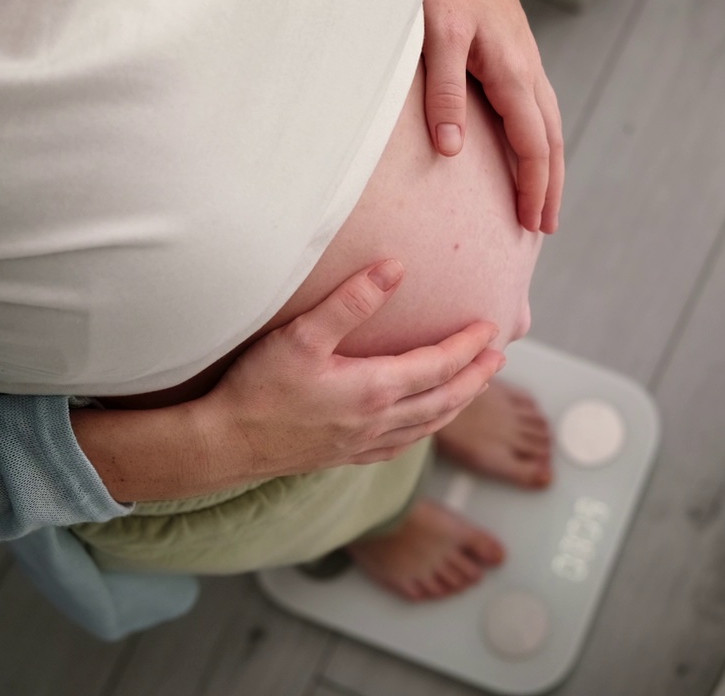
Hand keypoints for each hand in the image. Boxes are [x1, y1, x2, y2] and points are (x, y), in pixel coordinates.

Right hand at [198, 259, 504, 482]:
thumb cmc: (259, 388)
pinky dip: (428, 428)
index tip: (491, 330)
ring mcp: (365, 443)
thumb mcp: (302, 336)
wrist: (225, 444)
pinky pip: (405, 444)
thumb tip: (395, 268)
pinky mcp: (348, 456)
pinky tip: (426, 422)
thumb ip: (350, 302)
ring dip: (458, 403)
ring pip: (429, 425)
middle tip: (499, 357)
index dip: (468, 348)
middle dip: (476, 377)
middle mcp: (379, 421)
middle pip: (445, 400)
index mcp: (374, 390)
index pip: (438, 366)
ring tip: (476, 385)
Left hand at [422, 0, 563, 233]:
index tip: (531, 223)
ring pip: (549, 125)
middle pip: (551, 141)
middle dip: (551, 187)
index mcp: (513, 74)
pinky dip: (540, 141)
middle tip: (546, 226)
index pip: (533, 146)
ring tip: (544, 199)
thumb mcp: (438, 34)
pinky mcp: (515, 56)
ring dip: (550, 167)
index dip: (534, 188)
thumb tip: (452, 149)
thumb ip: (444, 92)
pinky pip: (537, 110)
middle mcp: (528, 72)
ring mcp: (526, 63)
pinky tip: (528, 150)